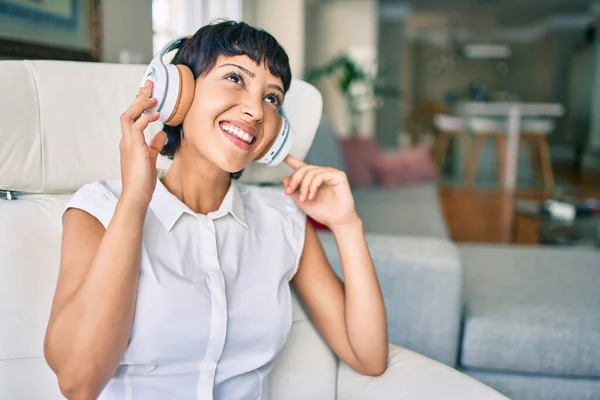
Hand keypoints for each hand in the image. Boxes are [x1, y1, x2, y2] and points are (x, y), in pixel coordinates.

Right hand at [119, 80, 166, 207]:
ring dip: (141, 105)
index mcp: (129, 142)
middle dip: (139, 97)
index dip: (139, 104)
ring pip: (128, 115)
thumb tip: (161, 133)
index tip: (148, 92)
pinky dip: (145, 118)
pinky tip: (156, 116)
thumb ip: (154, 144)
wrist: (136, 195)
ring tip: (154, 98)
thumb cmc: (142, 180)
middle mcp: (126, 140)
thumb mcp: (150, 158)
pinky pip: (136, 127)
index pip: (132, 117)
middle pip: (129, 111)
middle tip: (149, 84)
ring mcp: (128, 143)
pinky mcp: (134, 148)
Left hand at [282, 155, 358, 229]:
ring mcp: (330, 173)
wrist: (336, 221)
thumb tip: (284, 178)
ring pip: (310, 172)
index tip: (283, 156)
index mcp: (313, 179)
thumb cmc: (322, 212)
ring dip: (304, 186)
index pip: (301, 166)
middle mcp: (322, 173)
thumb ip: (293, 190)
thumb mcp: (301, 201)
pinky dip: (313, 186)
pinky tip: (312, 196)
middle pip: (303, 169)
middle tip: (289, 192)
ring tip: (304, 199)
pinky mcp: (338, 175)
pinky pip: (320, 175)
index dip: (292, 160)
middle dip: (294, 180)